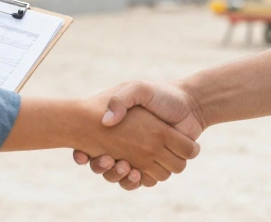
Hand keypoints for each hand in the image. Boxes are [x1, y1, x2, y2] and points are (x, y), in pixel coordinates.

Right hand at [73, 81, 205, 189]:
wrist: (189, 104)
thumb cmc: (160, 95)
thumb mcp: (138, 89)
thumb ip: (121, 99)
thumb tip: (106, 122)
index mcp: (115, 130)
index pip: (89, 147)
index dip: (81, 155)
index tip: (82, 155)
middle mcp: (124, 146)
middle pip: (103, 168)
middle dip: (102, 168)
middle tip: (110, 159)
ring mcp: (141, 159)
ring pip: (122, 178)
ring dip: (120, 176)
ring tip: (125, 166)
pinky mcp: (157, 166)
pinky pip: (144, 181)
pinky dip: (139, 180)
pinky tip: (137, 172)